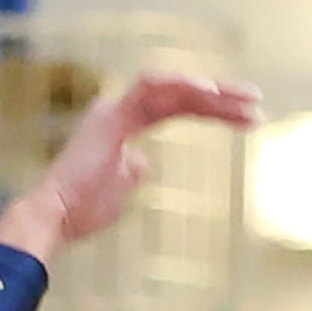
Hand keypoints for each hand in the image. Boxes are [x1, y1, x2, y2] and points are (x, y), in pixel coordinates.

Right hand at [0, 72, 263, 262]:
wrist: (53, 221)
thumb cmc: (80, 214)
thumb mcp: (118, 194)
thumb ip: (131, 174)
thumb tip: (145, 164)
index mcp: (123, 126)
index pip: (177, 108)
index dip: (213, 110)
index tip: (248, 120)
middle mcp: (119, 111)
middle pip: (180, 95)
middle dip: (222, 99)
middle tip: (258, 105)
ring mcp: (114, 111)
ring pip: (171, 88)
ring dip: (211, 93)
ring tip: (246, 102)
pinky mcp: (111, 118)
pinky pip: (151, 89)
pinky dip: (181, 88)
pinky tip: (211, 94)